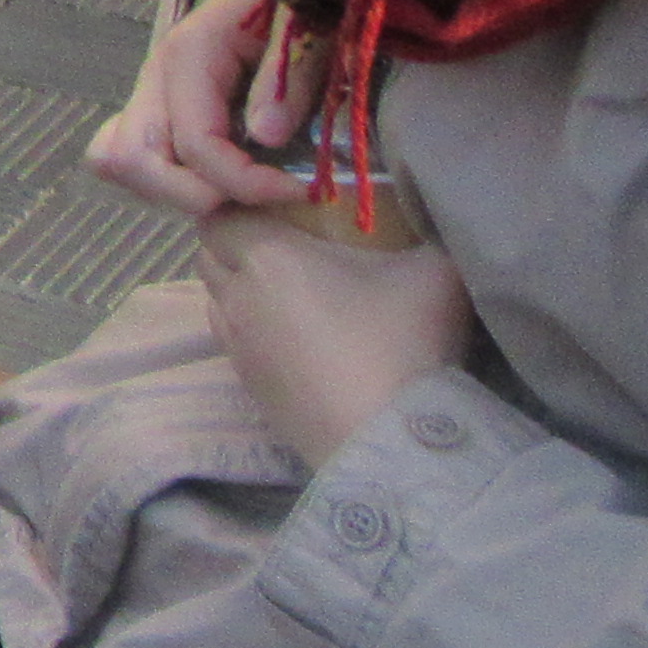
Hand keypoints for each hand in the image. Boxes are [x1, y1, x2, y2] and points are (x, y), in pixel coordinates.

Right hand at [87, 0, 329, 221]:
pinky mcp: (163, 102)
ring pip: (119, 159)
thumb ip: (287, 76)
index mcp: (192, 53)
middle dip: (195, 194)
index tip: (303, 189)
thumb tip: (264, 137)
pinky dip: (165, 176)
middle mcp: (159, 74)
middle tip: (259, 194)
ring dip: (175, 188)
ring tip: (239, 186)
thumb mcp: (308, 25)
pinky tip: (217, 173)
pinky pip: (131, 150)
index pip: (196, 145)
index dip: (246, 183)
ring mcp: (154, 89)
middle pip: (131, 160)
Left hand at [200, 207, 478, 470]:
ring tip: (293, 294)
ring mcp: (237, 348)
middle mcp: (237, 298)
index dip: (240, 208)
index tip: (277, 211)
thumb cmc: (403, 342)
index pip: (219, 216)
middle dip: (236, 245)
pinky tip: (299, 340)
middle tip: (287, 247)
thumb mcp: (436, 272)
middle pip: (210, 255)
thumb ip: (427, 235)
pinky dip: (252, 332)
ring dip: (240, 290)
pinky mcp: (247, 389)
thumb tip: (433, 220)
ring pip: (216, 301)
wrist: (390, 438)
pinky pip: (233, 343)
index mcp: (268, 257)